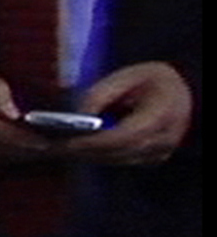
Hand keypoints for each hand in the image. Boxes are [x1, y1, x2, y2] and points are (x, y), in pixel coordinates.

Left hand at [64, 62, 192, 165]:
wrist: (182, 89)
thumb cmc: (153, 79)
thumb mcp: (125, 76)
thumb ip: (100, 95)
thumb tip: (78, 116)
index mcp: (159, 115)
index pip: (122, 136)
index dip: (93, 142)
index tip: (66, 143)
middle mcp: (164, 139)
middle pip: (119, 153)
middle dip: (85, 152)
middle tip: (54, 149)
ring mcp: (162, 151)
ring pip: (120, 160)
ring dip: (91, 156)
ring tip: (61, 149)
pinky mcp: (156, 157)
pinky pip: (125, 160)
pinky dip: (103, 156)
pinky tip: (83, 149)